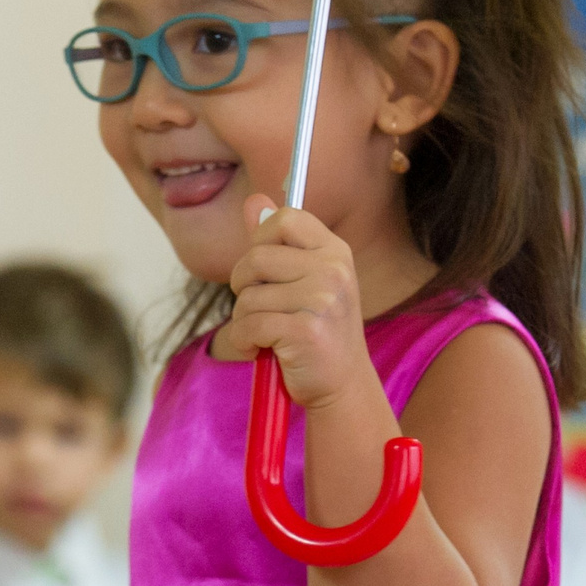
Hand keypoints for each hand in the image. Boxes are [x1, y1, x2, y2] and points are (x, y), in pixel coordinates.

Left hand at [221, 199, 379, 411]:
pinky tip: (261, 351)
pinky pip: (248, 325)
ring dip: (244, 320)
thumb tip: (254, 201)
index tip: (263, 268)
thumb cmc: (316, 330)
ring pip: (248, 297)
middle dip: (243, 285)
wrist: (341, 385)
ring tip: (265, 334)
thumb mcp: (304, 280)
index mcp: (335, 252)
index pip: (285, 218)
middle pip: (256, 257)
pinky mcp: (306, 331)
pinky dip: (244, 341)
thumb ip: (277, 242)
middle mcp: (333, 270)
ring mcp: (323, 300)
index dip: (260, 239)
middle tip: (259, 307)